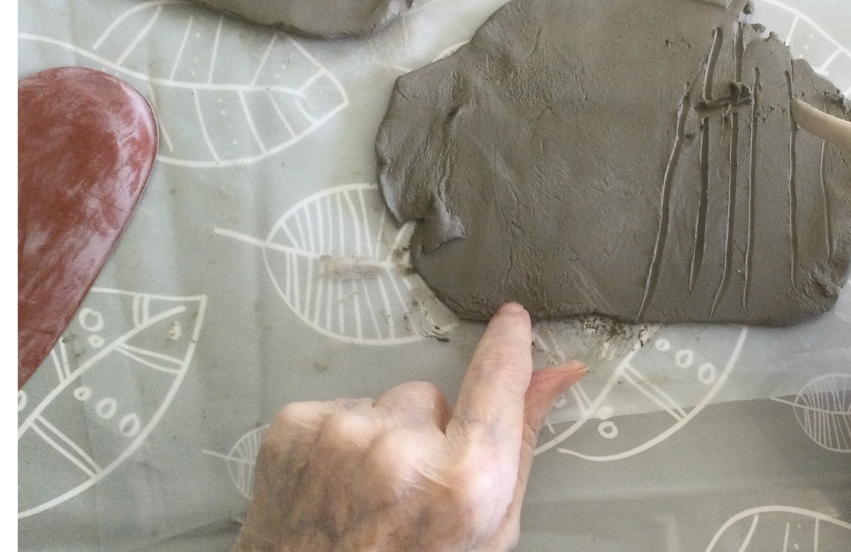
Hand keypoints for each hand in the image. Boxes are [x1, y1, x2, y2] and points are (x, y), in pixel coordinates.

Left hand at [231, 303, 586, 551]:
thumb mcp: (486, 529)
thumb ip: (519, 443)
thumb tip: (556, 376)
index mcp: (461, 484)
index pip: (497, 382)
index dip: (508, 346)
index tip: (512, 320)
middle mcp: (399, 452)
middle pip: (430, 398)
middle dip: (426, 432)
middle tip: (409, 492)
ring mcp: (340, 437)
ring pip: (381, 403)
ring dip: (379, 437)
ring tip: (365, 494)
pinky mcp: (294, 428)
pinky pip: (338, 407)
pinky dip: (337, 441)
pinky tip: (333, 486)